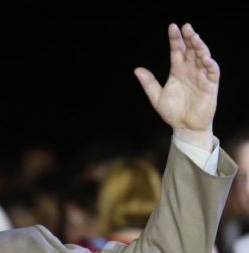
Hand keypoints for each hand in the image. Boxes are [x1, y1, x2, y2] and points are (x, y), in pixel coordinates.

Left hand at [135, 23, 218, 149]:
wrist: (185, 128)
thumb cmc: (172, 112)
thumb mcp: (157, 97)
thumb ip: (149, 83)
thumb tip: (137, 69)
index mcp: (177, 71)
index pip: (177, 51)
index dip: (175, 40)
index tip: (172, 27)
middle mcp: (190, 70)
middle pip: (191, 50)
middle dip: (189, 38)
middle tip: (186, 27)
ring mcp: (201, 76)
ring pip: (202, 56)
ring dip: (200, 46)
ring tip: (194, 37)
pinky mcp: (211, 85)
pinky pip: (212, 71)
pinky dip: (210, 63)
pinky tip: (205, 58)